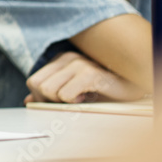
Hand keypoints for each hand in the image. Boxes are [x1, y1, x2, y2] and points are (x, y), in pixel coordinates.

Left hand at [24, 51, 145, 103]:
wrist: (133, 88)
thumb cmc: (104, 90)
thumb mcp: (74, 91)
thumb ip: (50, 93)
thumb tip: (28, 99)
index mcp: (61, 60)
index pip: (33, 81)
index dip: (41, 98)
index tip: (59, 103)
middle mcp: (68, 57)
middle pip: (38, 86)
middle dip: (50, 101)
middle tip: (70, 102)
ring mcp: (79, 64)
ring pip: (49, 91)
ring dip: (64, 102)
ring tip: (82, 97)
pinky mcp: (90, 74)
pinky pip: (65, 96)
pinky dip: (74, 103)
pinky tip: (89, 97)